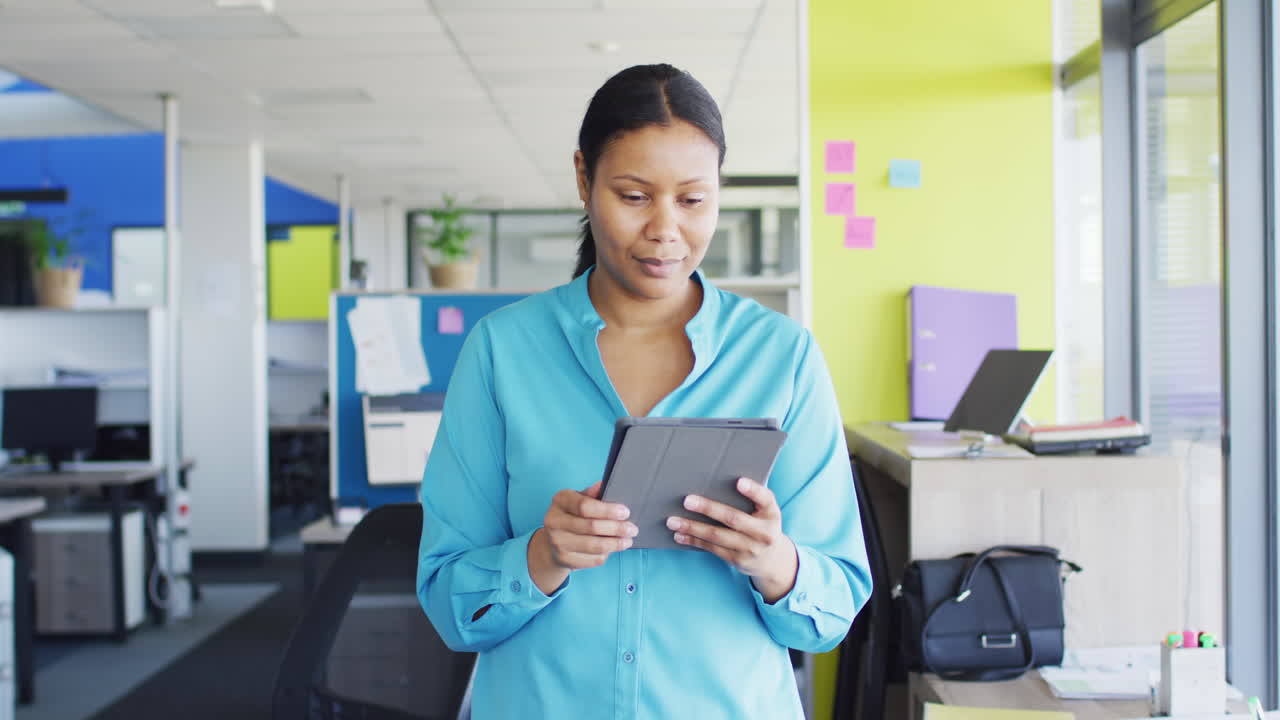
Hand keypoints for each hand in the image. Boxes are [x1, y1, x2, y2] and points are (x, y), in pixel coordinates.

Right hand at [527, 481, 636, 594]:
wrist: (553, 541)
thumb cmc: (573, 515)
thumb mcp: (579, 499)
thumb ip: (592, 494)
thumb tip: (603, 485)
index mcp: (560, 500)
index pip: (584, 506)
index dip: (608, 510)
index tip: (625, 512)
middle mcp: (554, 521)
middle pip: (591, 526)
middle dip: (617, 528)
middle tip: (632, 529)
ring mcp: (557, 542)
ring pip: (594, 545)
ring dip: (615, 544)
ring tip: (628, 540)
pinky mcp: (564, 559)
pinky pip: (592, 559)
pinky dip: (606, 554)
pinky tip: (613, 549)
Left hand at [666, 477, 797, 603]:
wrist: (772, 561)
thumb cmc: (762, 525)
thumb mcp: (764, 511)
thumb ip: (751, 498)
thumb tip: (719, 479)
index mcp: (772, 513)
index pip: (765, 499)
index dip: (753, 490)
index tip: (738, 481)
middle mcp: (764, 533)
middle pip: (734, 519)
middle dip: (708, 509)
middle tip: (687, 500)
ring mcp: (750, 549)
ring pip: (717, 536)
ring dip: (693, 528)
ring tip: (673, 521)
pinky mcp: (737, 560)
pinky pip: (712, 549)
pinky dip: (694, 541)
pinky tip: (679, 535)